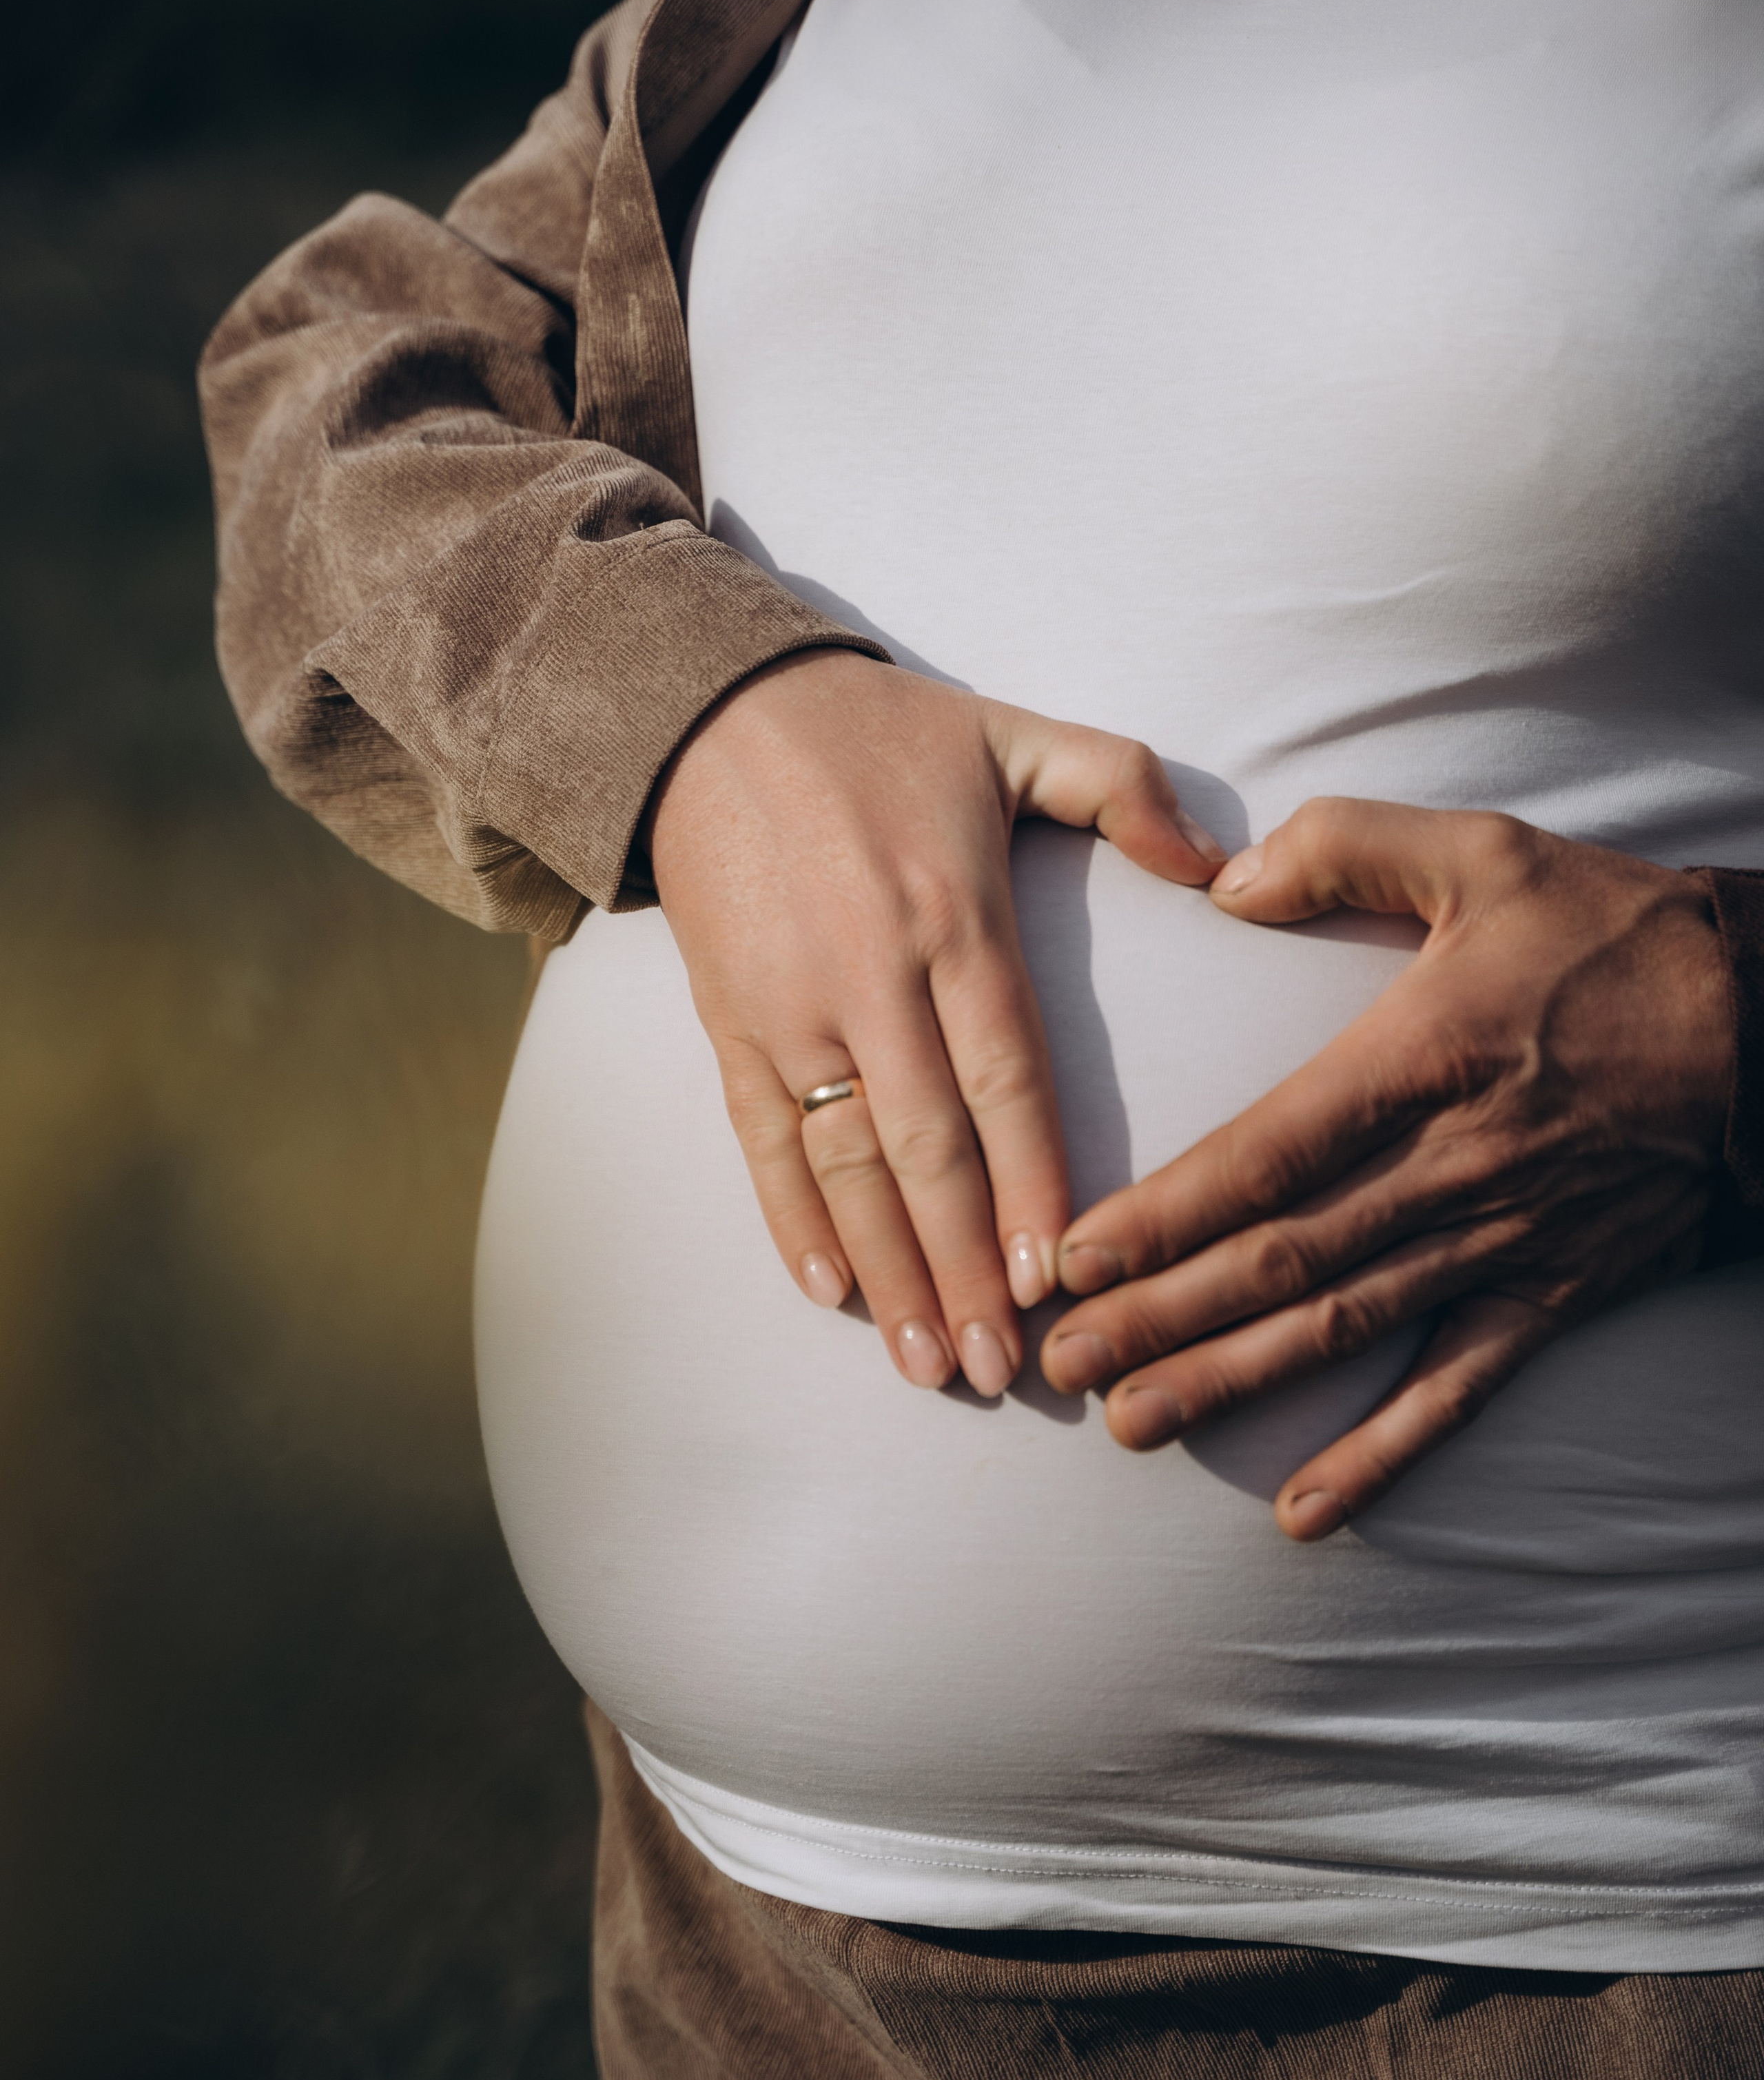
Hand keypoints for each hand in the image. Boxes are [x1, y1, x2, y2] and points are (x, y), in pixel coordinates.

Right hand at [646, 650, 1223, 1393]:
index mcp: (953, 919)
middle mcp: (870, 977)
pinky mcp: (726, 1021)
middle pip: (927, 1150)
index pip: (1005, 1081)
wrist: (702, 709)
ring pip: (844, 1166)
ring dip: (887, 1272)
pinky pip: (759, 1140)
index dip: (1029, 1188)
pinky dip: (791, 1221)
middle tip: (1001, 1370)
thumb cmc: (877, 731)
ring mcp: (788, 1008)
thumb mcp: (1010, 733)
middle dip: (963, 1268)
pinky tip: (830, 1294)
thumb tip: (1222, 864)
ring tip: (928, 1364)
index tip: (1054, 1279)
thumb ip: (1123, 786)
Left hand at [1041, 798, 1732, 1533]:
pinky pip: (1456, 1389)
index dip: (1165, 1213)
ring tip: (1132, 1426)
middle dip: (1162, 1316)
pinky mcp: (1550, 1292)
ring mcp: (1499, 1241)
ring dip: (1233, 1383)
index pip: (1266, 1151)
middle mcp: (1449, 1166)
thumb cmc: (1620, 933)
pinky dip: (1381, 1456)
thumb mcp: (1486, 850)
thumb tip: (1223, 880)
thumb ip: (1345, 847)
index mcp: (1418, 1060)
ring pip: (1344, 1330)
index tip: (1073, 1257)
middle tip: (1062, 1363)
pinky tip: (1304, 1515)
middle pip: (1282, 1257)